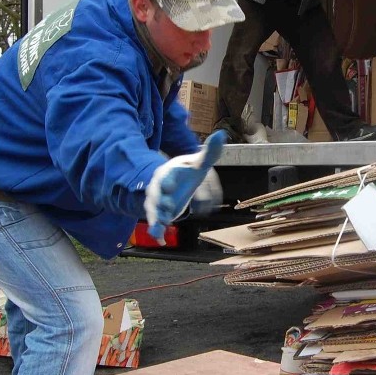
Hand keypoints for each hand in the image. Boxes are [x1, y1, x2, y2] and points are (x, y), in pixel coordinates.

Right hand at [144, 130, 225, 244]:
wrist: (175, 182)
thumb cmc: (187, 172)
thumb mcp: (198, 163)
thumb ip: (210, 152)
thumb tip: (222, 134)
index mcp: (168, 173)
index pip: (166, 175)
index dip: (167, 180)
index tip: (170, 185)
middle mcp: (159, 188)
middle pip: (156, 194)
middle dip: (159, 200)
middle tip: (165, 206)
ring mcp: (157, 202)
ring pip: (153, 210)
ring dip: (156, 218)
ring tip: (159, 228)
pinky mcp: (159, 214)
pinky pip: (156, 223)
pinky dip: (157, 232)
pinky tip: (161, 240)